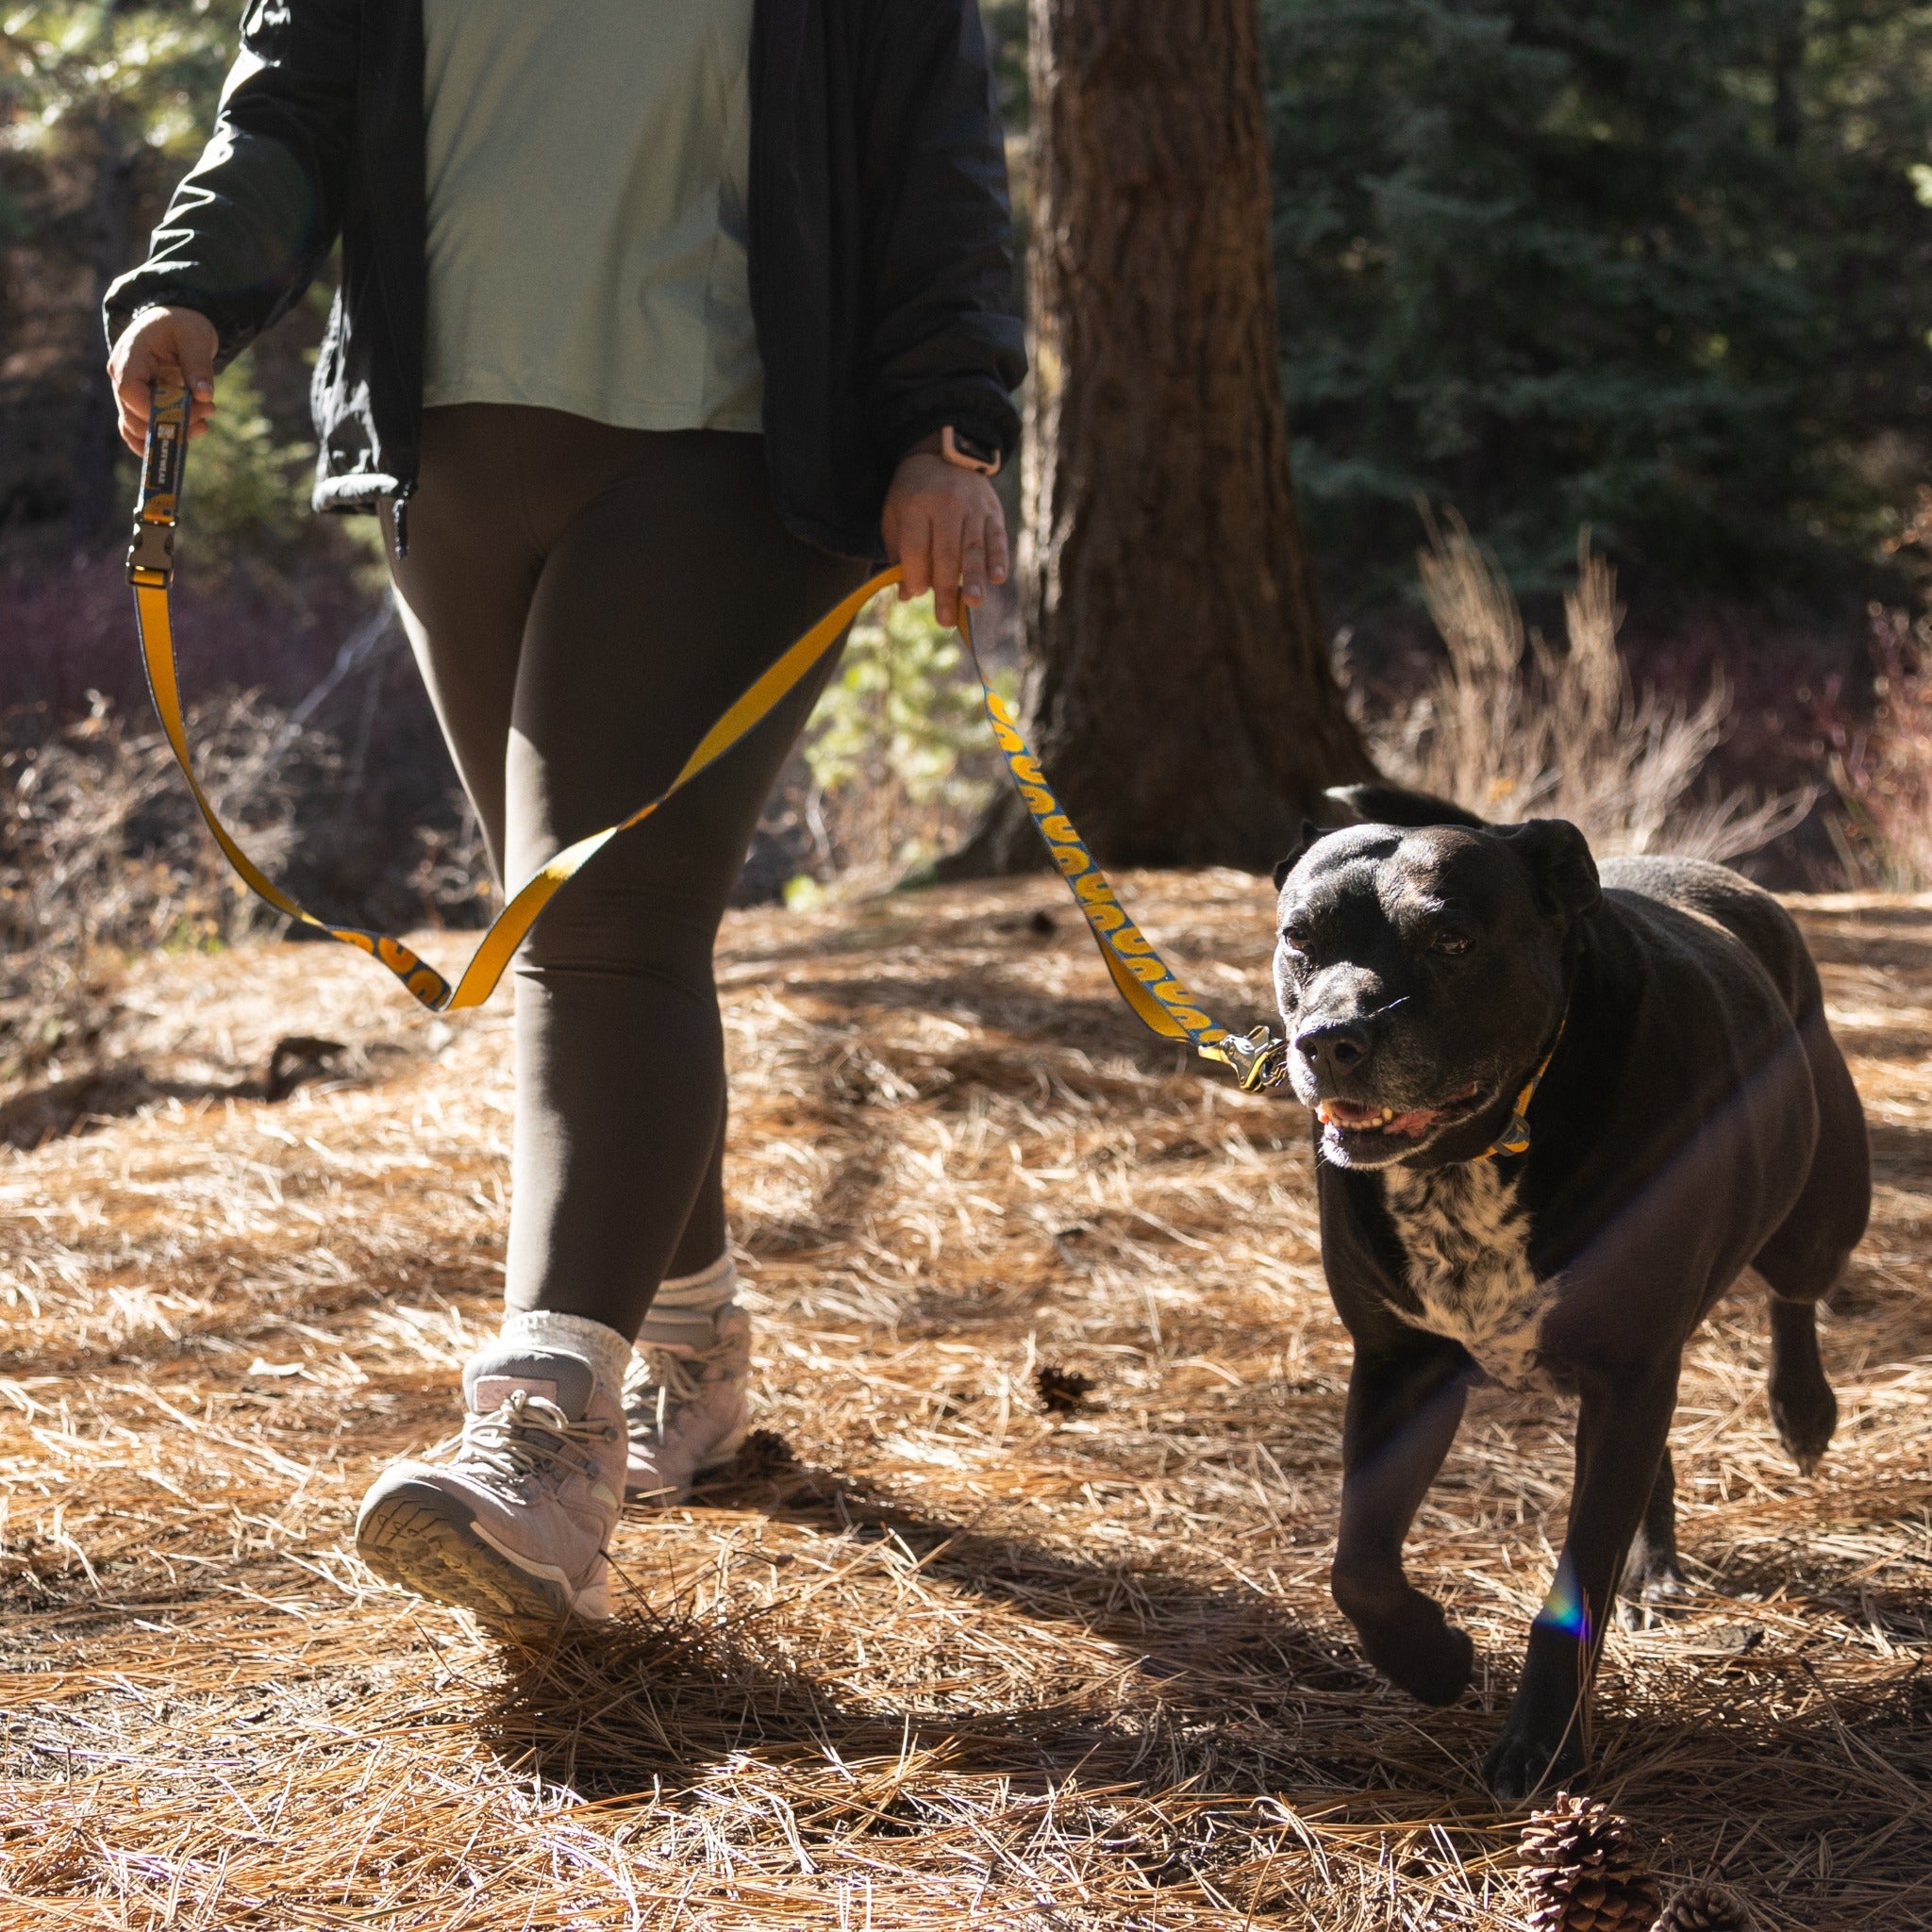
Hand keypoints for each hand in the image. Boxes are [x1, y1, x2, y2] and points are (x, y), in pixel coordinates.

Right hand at [107, 307, 218, 454]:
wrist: (175, 325)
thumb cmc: (181, 325)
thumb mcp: (194, 337)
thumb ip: (198, 364)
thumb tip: (204, 395)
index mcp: (129, 356)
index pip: (129, 391)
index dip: (154, 410)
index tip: (186, 412)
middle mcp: (122, 377)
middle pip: (134, 417)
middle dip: (172, 423)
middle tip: (208, 411)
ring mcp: (128, 394)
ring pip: (137, 430)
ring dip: (171, 434)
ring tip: (205, 422)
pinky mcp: (140, 405)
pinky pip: (143, 431)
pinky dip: (166, 436)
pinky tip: (194, 429)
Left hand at [881, 437, 1008, 629]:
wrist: (944, 454)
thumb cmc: (914, 494)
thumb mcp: (895, 513)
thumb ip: (898, 552)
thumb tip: (906, 594)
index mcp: (916, 506)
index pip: (916, 548)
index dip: (915, 575)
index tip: (914, 594)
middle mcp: (946, 506)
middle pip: (946, 554)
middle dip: (944, 589)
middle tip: (944, 620)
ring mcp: (973, 508)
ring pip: (973, 548)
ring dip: (973, 578)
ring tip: (972, 603)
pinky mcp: (993, 512)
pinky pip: (996, 538)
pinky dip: (998, 558)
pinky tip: (997, 578)